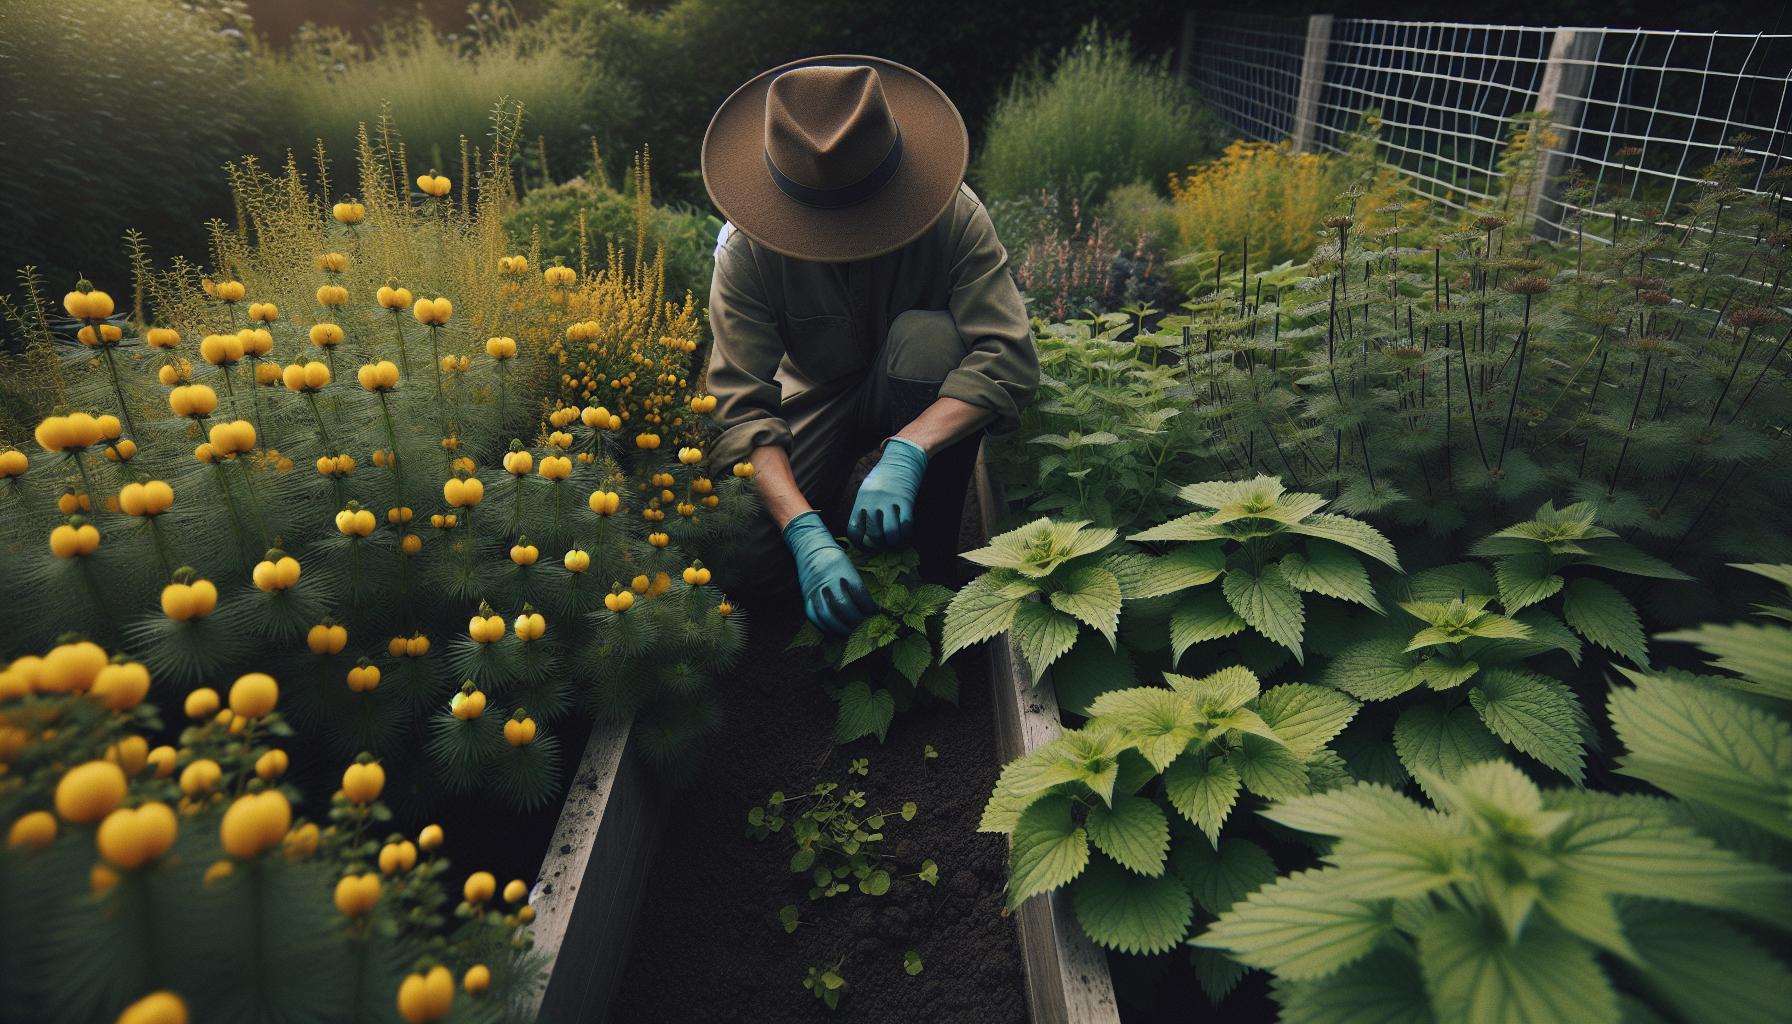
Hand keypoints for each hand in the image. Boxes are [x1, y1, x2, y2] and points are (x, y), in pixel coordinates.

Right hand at [784, 511, 877, 635]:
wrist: (811, 549)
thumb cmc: (835, 560)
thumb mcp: (850, 568)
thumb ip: (858, 588)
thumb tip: (871, 610)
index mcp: (843, 571)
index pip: (860, 594)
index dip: (870, 607)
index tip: (877, 614)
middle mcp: (829, 582)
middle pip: (843, 606)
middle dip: (857, 620)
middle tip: (866, 627)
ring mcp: (815, 591)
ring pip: (828, 615)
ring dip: (842, 628)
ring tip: (852, 634)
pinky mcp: (806, 599)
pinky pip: (814, 618)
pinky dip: (826, 628)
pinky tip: (835, 633)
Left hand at [847, 437, 927, 550]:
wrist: (902, 456)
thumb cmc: (884, 475)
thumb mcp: (867, 489)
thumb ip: (864, 508)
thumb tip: (865, 531)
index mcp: (861, 500)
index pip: (854, 530)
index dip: (859, 544)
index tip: (866, 548)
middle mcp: (874, 502)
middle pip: (873, 535)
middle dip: (879, 545)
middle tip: (883, 544)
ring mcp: (891, 502)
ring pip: (890, 534)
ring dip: (893, 542)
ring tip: (895, 541)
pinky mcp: (906, 501)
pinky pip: (906, 525)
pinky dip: (906, 534)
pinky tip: (905, 534)